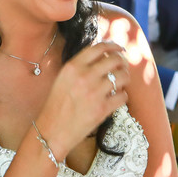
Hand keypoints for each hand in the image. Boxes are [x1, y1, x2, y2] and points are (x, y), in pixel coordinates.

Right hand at [35, 41, 128, 158]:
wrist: (52, 130)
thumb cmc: (56, 105)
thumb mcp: (62, 79)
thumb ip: (80, 67)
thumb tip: (102, 58)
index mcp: (73, 66)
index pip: (99, 48)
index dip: (113, 46)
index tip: (119, 49)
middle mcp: (84, 76)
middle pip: (115, 60)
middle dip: (122, 62)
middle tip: (122, 68)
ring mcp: (95, 92)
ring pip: (123, 77)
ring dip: (125, 79)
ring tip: (121, 83)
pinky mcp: (102, 108)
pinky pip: (123, 96)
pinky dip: (122, 96)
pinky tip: (116, 99)